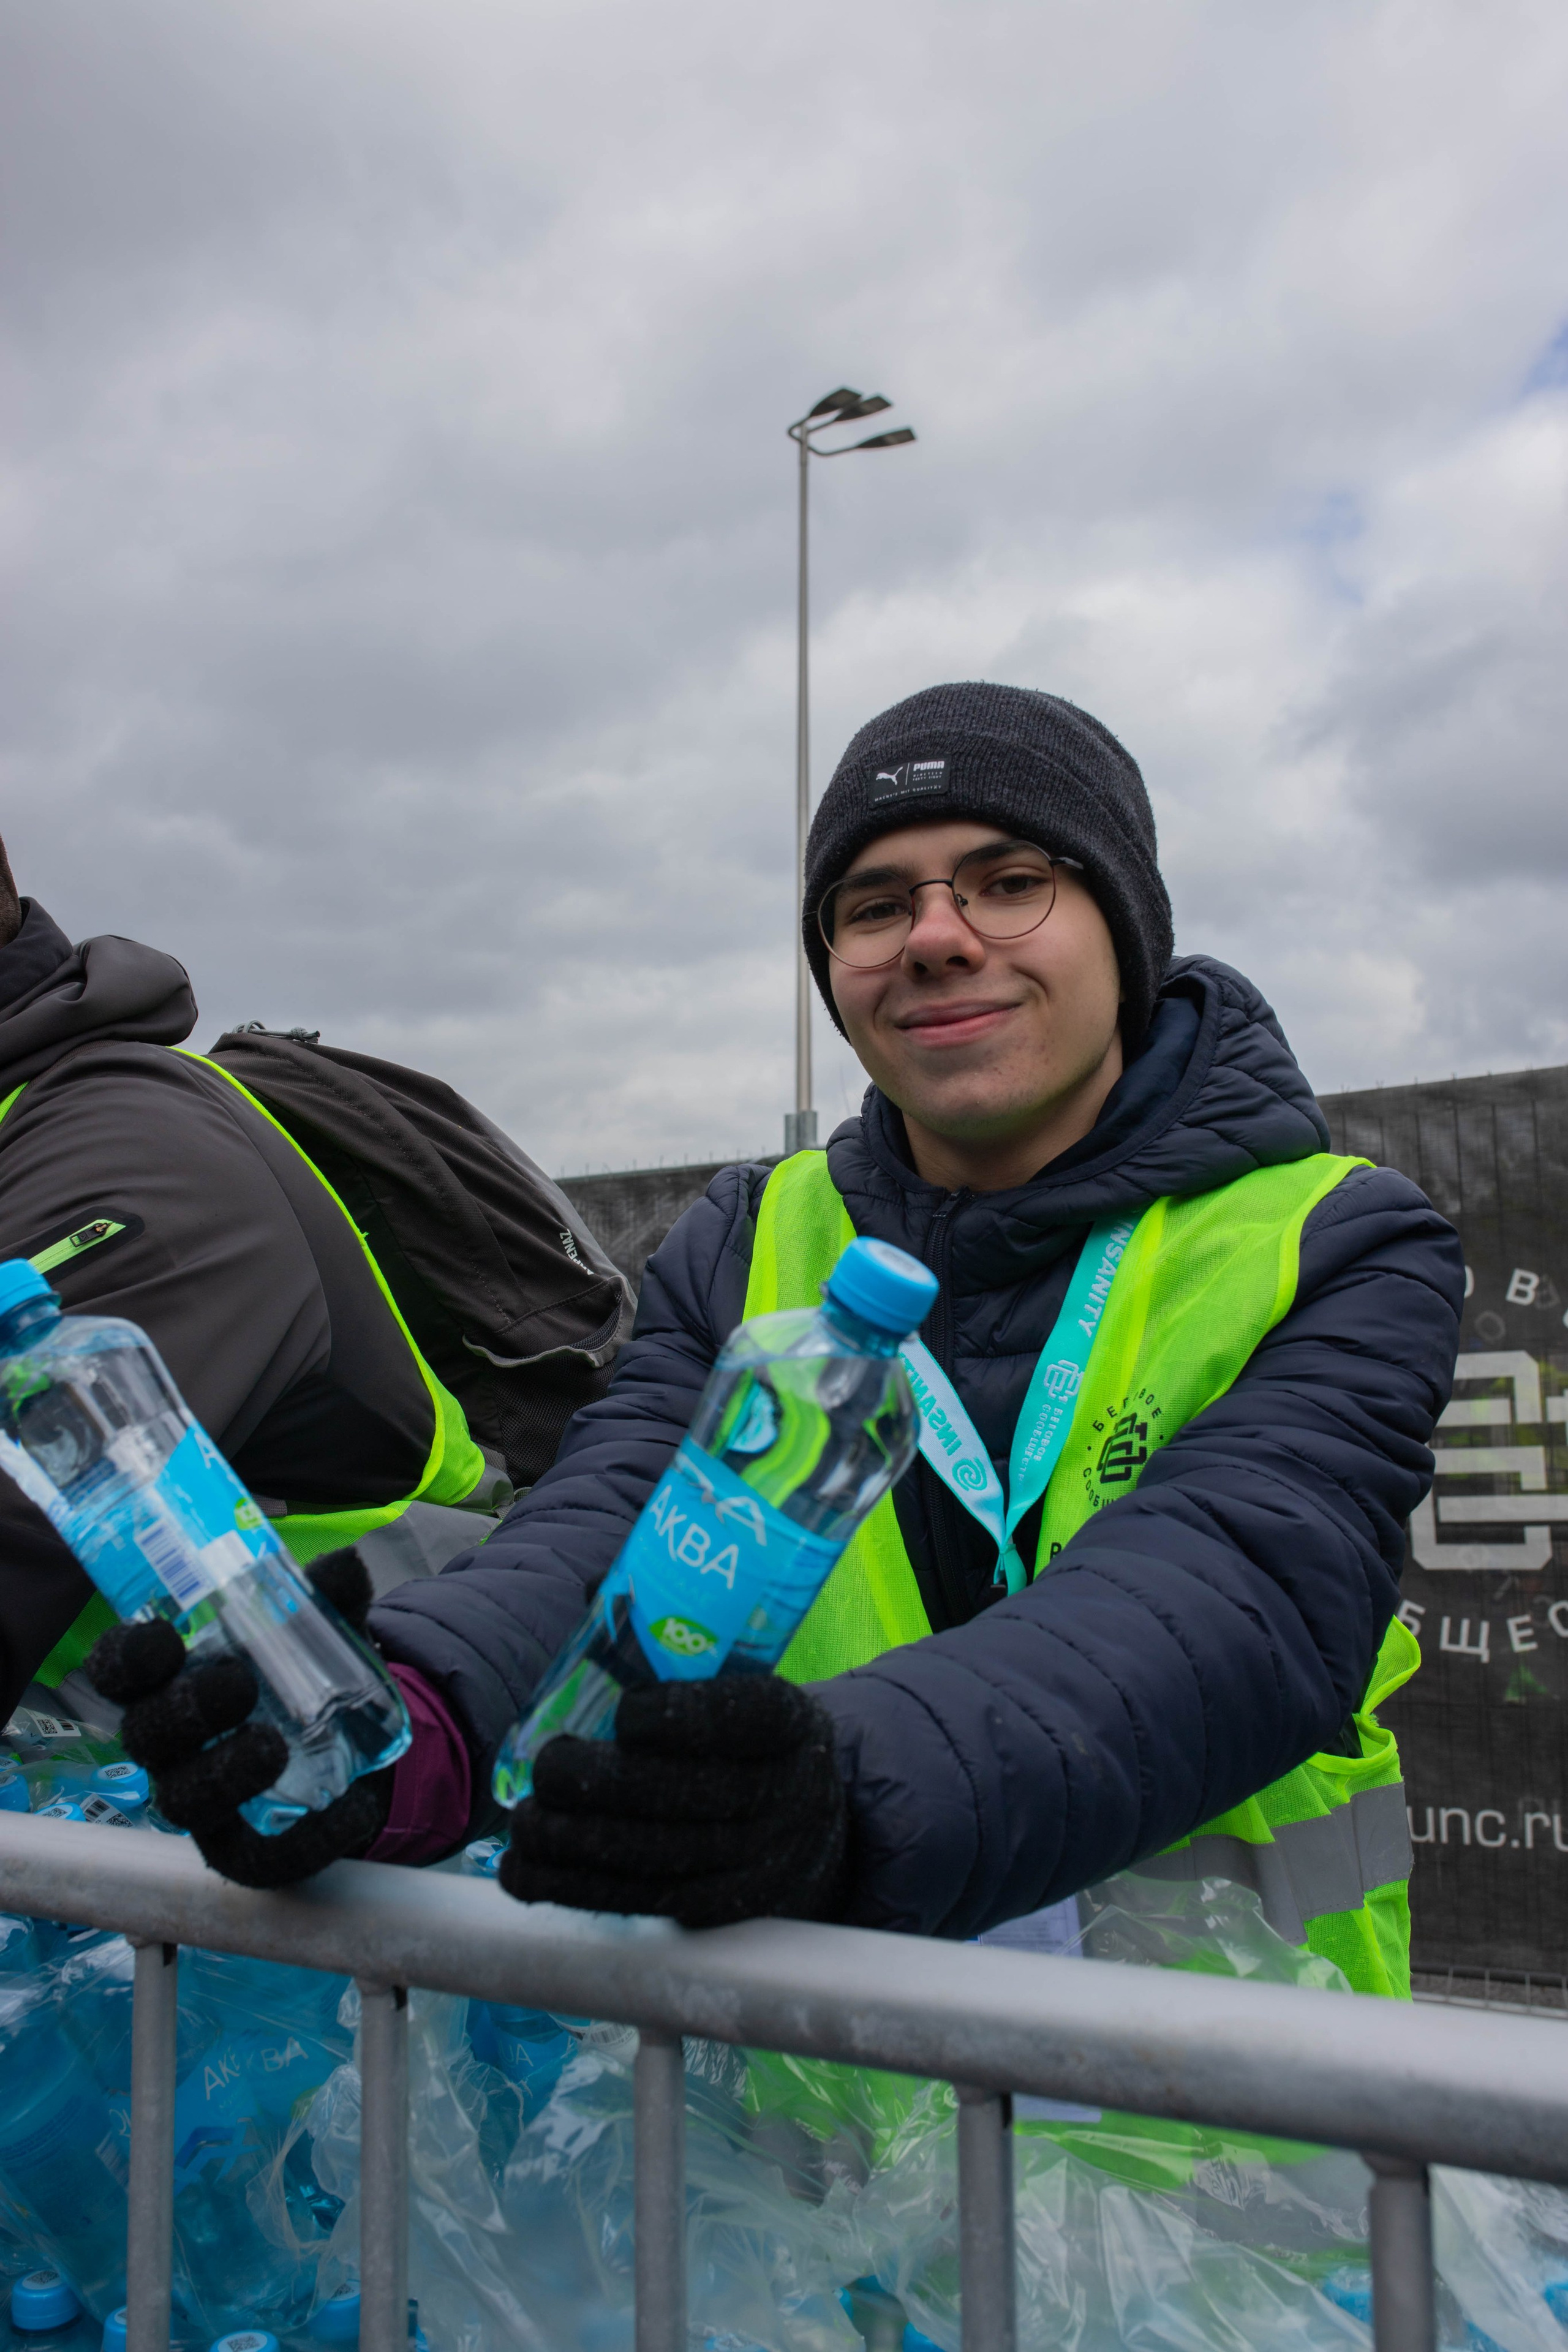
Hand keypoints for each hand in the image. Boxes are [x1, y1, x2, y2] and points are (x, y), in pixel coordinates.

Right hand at [84, 1547, 393, 1889]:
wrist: (355, 1752)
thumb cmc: (306, 1679)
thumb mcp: (322, 1631)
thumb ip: (326, 1598)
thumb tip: (343, 1563)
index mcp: (172, 1683)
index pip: (121, 1670)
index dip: (128, 1657)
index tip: (164, 1637)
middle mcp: (174, 1745)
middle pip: (146, 1733)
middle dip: (185, 1708)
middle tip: (236, 1683)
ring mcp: (206, 1802)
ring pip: (185, 1798)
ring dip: (223, 1770)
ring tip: (271, 1746)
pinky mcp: (248, 1850)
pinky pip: (262, 1855)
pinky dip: (308, 1835)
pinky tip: (348, 1809)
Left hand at [499, 1673, 848, 1927]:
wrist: (803, 1828)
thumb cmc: (743, 1738)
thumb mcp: (740, 1686)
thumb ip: (674, 1643)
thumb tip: (594, 1592)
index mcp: (789, 1722)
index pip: (748, 1716)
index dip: (685, 1715)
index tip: (626, 1711)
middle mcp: (783, 1793)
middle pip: (691, 1792)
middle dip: (607, 1782)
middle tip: (550, 1765)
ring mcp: (755, 1859)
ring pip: (658, 1854)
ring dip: (577, 1840)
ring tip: (526, 1819)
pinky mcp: (718, 1907)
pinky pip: (643, 1899)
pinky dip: (575, 1887)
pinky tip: (524, 1871)